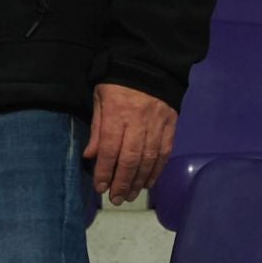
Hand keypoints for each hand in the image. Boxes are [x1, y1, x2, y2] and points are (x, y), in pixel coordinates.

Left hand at [82, 82, 176, 205]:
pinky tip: (148, 182)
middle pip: (131, 158)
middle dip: (122, 182)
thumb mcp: (100, 98)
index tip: (100, 188)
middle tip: (116, 199)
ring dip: (139, 180)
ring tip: (130, 195)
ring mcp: (157, 123)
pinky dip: (157, 170)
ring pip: (149, 158)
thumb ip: (97, 128)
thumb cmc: (117, 81)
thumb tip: (90, 156)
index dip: (105, 171)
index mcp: (117, 112)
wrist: (149, 63)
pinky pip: (165, 152)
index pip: (110, 148)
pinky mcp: (171, 125)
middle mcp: (138, 120)